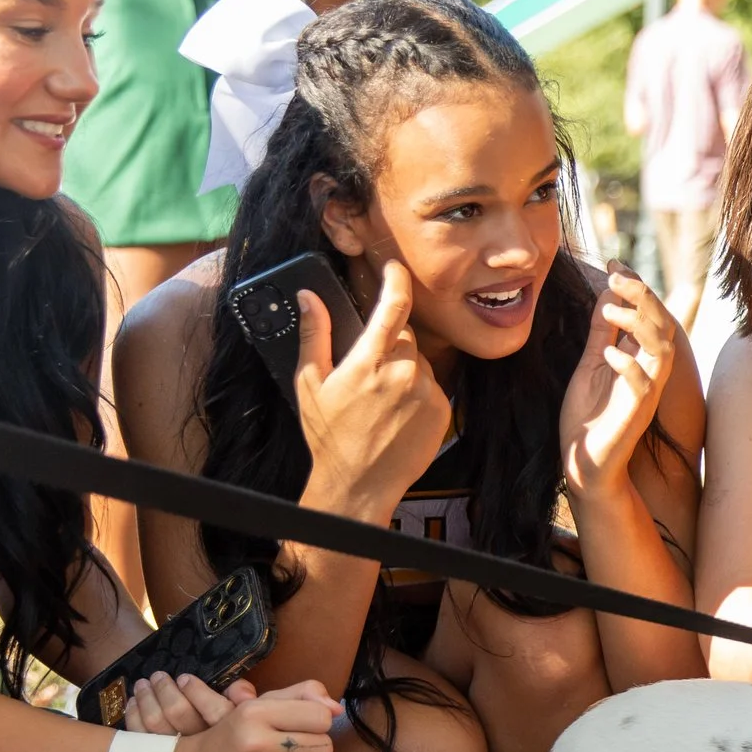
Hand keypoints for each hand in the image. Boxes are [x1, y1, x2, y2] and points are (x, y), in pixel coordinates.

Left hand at [119, 672, 245, 734]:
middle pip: (177, 711)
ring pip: (155, 722)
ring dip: (146, 698)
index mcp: (225, 735)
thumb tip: (240, 690)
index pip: (213, 708)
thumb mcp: (249, 725)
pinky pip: (139, 736)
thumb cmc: (230, 751)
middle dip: (165, 689)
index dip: (195, 690)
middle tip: (158, 676)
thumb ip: (245, 702)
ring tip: (143, 684)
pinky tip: (133, 703)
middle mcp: (201, 746)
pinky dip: (133, 715)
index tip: (185, 679)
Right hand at [162, 678, 339, 751]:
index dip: (316, 725)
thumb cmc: (231, 737)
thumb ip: (300, 696)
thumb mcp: (256, 707)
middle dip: (312, 749)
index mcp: (254, 713)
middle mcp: (254, 743)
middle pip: (323, 747)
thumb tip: (337, 708)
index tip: (299, 729)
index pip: (321, 718)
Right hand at [293, 261, 452, 520]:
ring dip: (404, 368)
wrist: (359, 484)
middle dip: (390, 341)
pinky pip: (432, 386)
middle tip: (369, 369)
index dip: (396, 281)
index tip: (395, 268)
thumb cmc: (329, 436)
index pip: (393, 307)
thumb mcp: (310, 383)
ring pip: (419, 361)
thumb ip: (314, 335)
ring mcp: (426, 393)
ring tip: (381, 400)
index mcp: (368, 362)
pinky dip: (418, 391)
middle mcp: (403, 373)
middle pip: (406, 335)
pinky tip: (397, 413)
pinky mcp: (442, 411)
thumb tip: (308, 297)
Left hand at [562, 263, 675, 500]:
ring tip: (610, 311)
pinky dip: (627, 365)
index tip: (614, 262)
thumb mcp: (591, 364)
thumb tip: (606, 294)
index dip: (636, 286)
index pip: (648, 314)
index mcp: (638, 358)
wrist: (584, 464)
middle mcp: (649, 372)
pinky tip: (608, 355)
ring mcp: (646, 393)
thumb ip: (601, 333)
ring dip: (639, 325)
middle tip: (616, 276)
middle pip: (663, 325)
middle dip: (643, 296)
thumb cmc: (588, 418)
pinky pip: (643, 385)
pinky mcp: (636, 414)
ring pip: (662, 350)